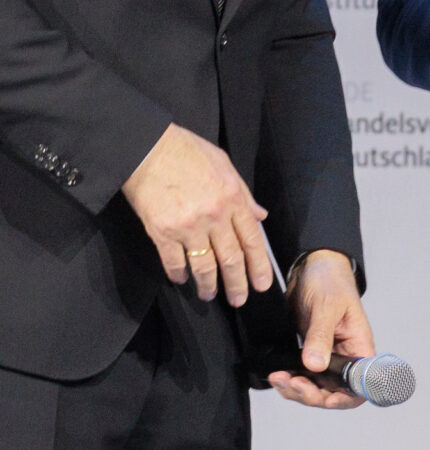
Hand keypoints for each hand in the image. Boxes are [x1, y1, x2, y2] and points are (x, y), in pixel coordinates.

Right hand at [122, 123, 271, 303]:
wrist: (147, 149)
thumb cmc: (187, 152)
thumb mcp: (225, 166)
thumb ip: (244, 194)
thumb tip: (260, 216)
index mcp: (233, 200)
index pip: (252, 240)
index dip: (259, 266)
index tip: (262, 284)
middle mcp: (214, 217)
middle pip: (231, 259)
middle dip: (237, 283)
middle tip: (240, 299)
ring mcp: (188, 227)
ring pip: (204, 266)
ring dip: (209, 285)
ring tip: (210, 295)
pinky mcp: (161, 233)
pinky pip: (173, 262)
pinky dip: (179, 274)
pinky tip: (182, 280)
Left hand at [270, 250, 374, 409]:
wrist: (311, 269)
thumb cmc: (329, 282)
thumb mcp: (326, 307)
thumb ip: (320, 337)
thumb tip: (314, 366)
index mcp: (359, 346)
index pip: (361, 384)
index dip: (347, 397)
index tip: (328, 399)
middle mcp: (345, 356)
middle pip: (334, 392)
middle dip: (311, 394)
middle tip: (291, 382)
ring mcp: (326, 357)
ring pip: (315, 388)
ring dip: (295, 390)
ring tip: (278, 377)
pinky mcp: (309, 354)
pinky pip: (301, 377)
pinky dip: (288, 381)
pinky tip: (276, 374)